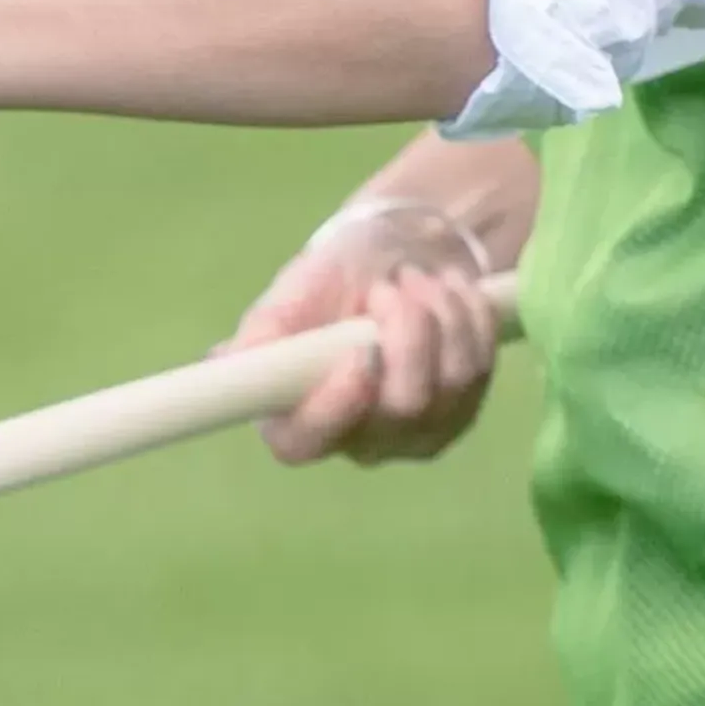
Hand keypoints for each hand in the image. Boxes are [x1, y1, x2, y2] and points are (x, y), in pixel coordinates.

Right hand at [223, 203, 500, 467]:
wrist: (393, 263)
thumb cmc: (330, 285)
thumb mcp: (290, 295)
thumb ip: (263, 332)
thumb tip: (225, 362)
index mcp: (296, 419)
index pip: (307, 442)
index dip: (337, 405)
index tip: (362, 352)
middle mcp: (356, 441)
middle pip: (400, 410)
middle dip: (408, 333)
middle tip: (394, 284)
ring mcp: (414, 434)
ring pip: (449, 387)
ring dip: (440, 315)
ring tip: (419, 279)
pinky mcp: (460, 415)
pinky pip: (479, 371)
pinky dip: (469, 319)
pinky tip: (451, 294)